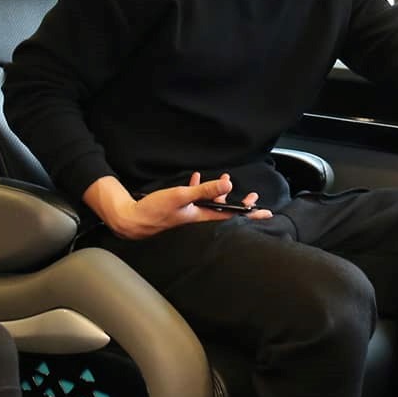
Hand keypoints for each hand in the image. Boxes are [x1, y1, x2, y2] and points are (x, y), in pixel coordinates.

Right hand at [84, 172, 272, 240]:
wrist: (132, 218)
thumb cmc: (156, 211)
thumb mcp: (182, 197)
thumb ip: (204, 190)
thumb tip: (227, 184)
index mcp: (202, 216)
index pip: (232, 216)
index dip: (249, 214)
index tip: (265, 213)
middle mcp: (198, 217)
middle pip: (223, 210)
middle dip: (238, 203)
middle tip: (253, 198)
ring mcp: (188, 213)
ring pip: (209, 203)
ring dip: (218, 192)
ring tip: (226, 180)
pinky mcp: (178, 208)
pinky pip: (192, 197)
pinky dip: (196, 188)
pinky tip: (195, 178)